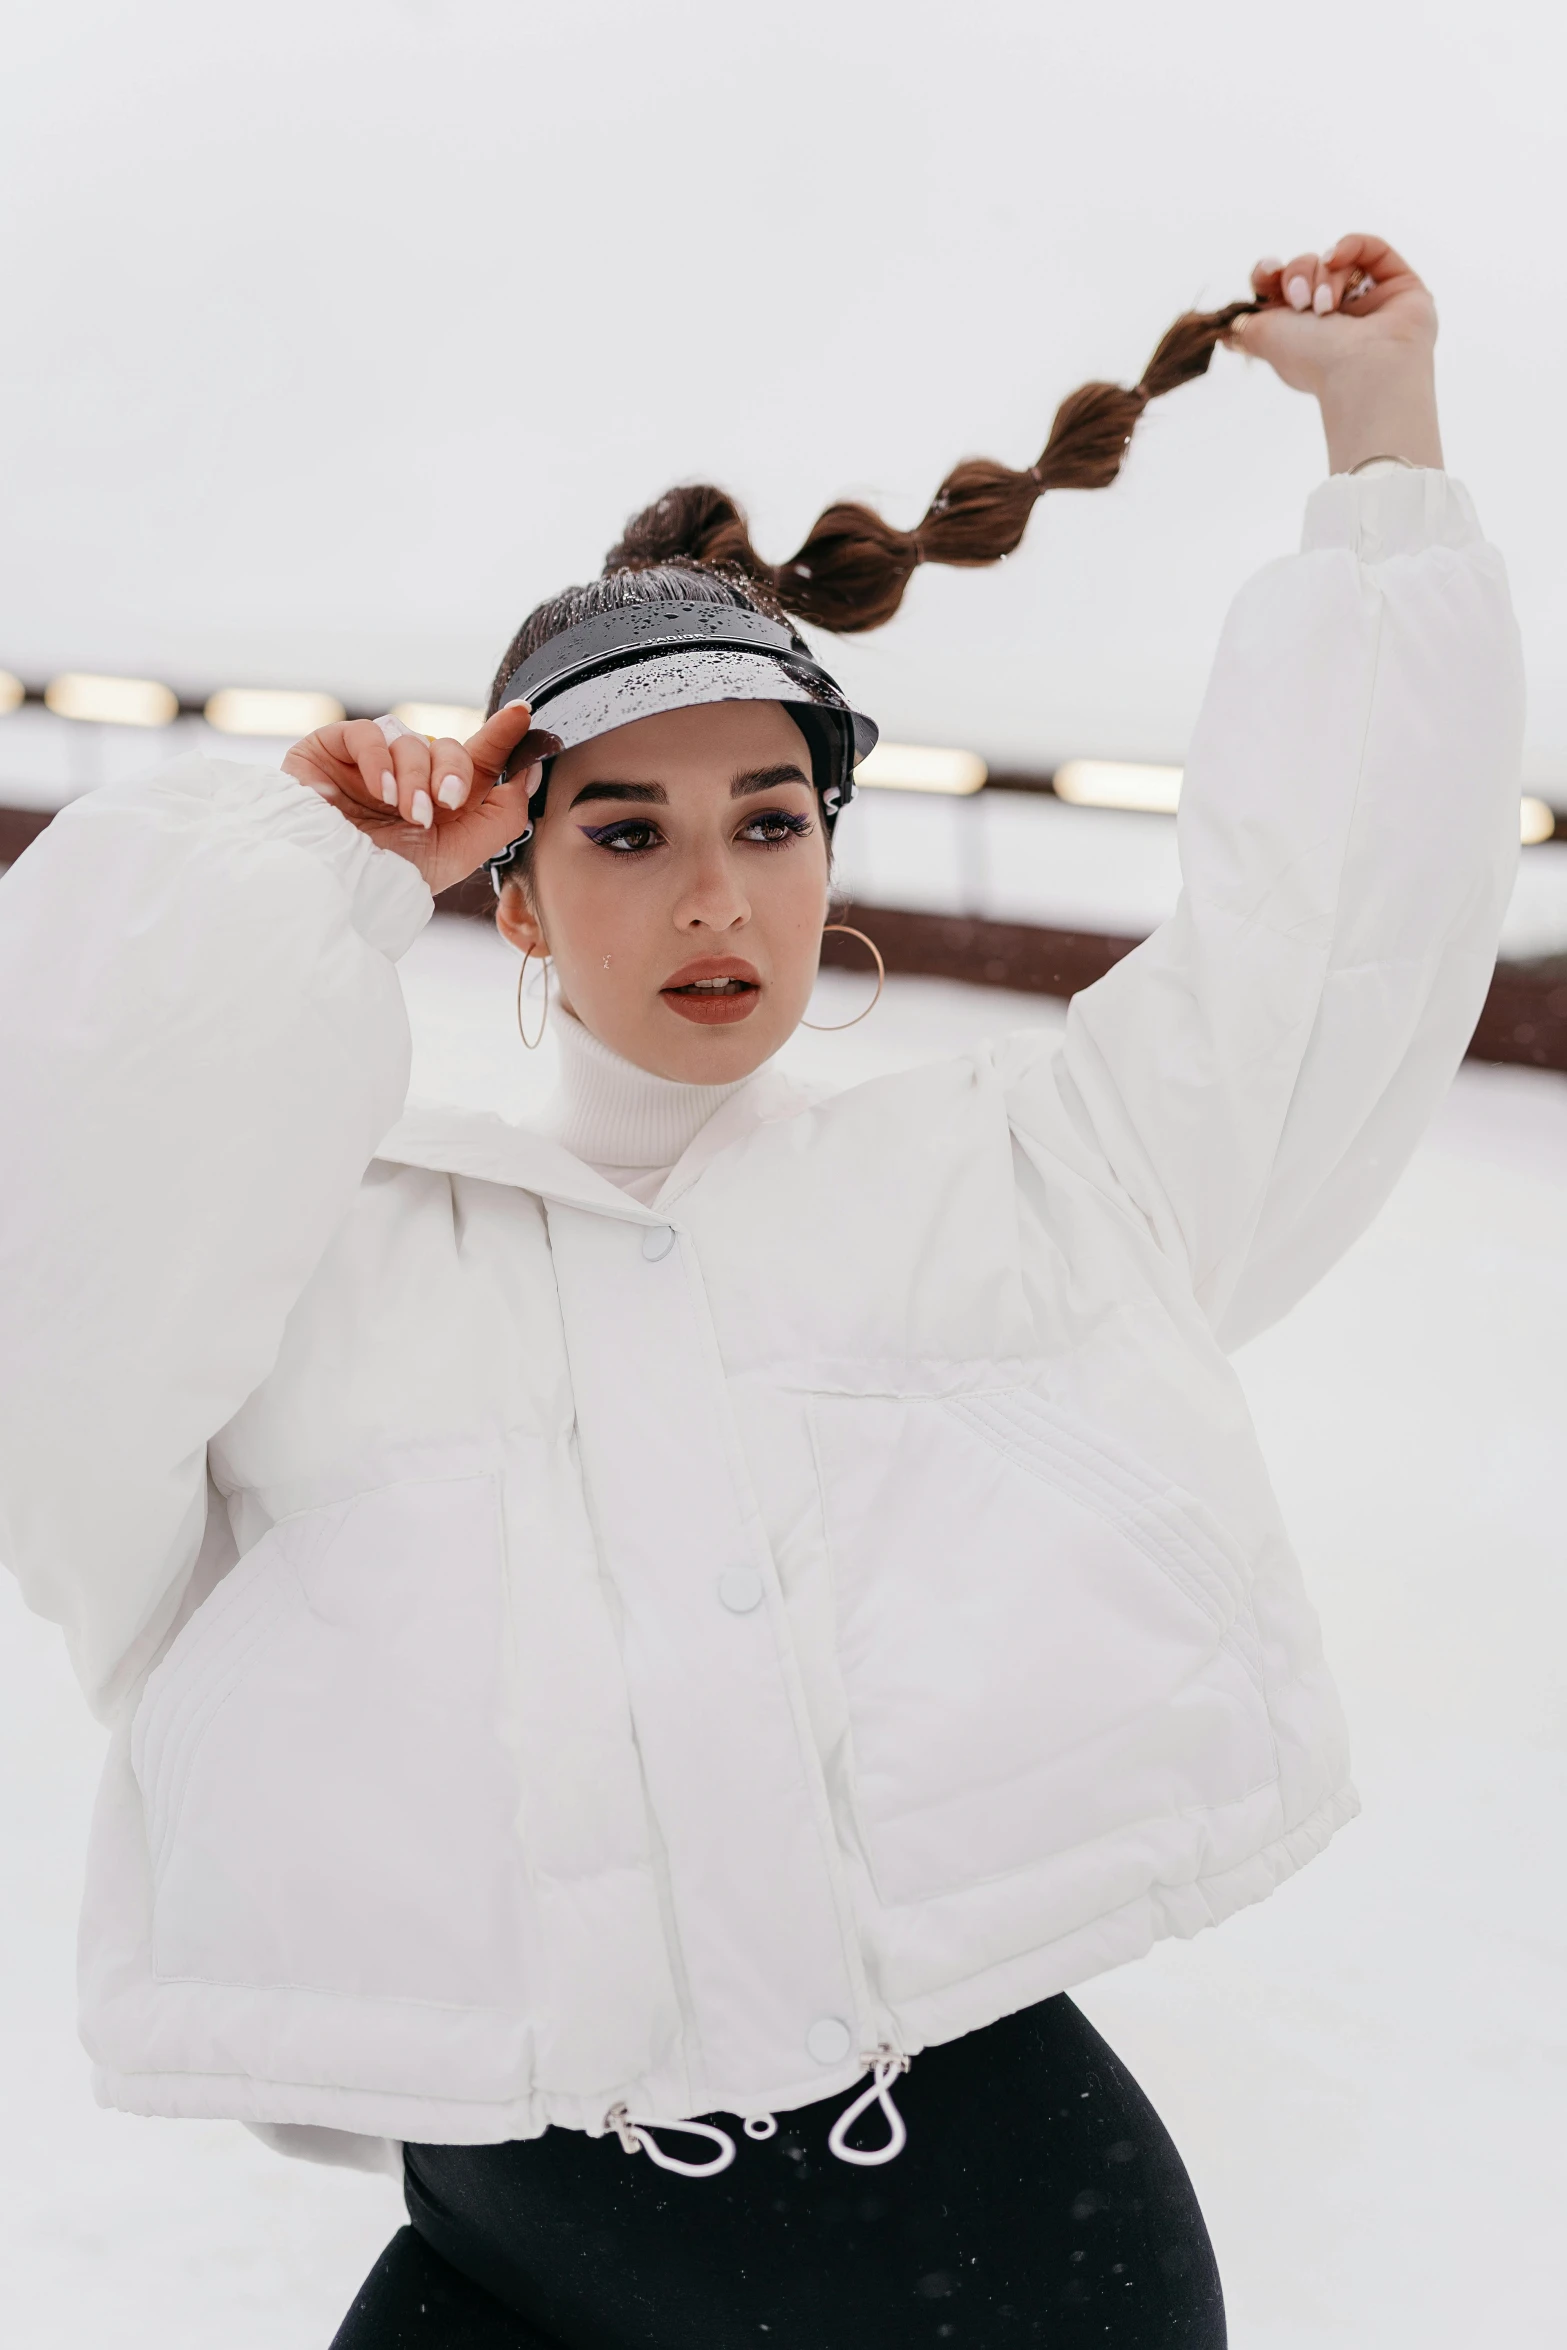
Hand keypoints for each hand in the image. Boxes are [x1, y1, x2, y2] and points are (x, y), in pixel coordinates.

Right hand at [282, 705, 559, 894]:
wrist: (334, 887)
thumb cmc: (392, 876)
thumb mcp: (462, 851)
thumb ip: (503, 813)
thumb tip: (530, 771)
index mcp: (439, 800)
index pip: (477, 757)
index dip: (502, 734)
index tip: (523, 713)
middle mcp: (407, 777)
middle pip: (448, 747)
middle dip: (453, 772)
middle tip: (447, 801)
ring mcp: (370, 762)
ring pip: (411, 741)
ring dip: (416, 778)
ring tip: (408, 814)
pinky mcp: (331, 749)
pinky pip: (368, 734)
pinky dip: (381, 761)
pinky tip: (381, 793)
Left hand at [1228, 235, 1442, 473]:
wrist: (1361, 370)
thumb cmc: (1314, 360)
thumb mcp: (1263, 339)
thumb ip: (1243, 328)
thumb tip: (1226, 332)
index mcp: (1304, 329)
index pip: (1283, 287)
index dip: (1271, 273)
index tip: (1266, 273)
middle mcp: (1336, 315)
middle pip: (1306, 268)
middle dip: (1297, 276)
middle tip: (1301, 303)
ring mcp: (1369, 300)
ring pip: (1336, 260)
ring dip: (1323, 275)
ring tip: (1325, 305)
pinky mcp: (1400, 286)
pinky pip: (1372, 248)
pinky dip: (1351, 245)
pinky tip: (1336, 259)